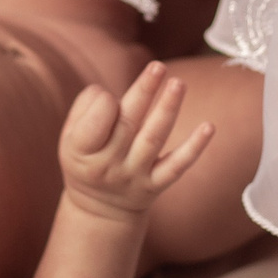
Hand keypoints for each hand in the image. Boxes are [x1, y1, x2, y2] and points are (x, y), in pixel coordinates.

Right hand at [59, 62, 212, 222]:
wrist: (99, 210)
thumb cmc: (86, 159)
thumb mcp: (69, 138)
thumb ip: (84, 108)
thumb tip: (108, 92)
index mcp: (82, 151)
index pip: (96, 122)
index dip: (104, 103)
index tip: (108, 97)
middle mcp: (109, 165)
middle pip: (128, 123)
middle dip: (143, 92)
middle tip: (158, 67)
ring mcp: (135, 176)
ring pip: (153, 139)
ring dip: (167, 110)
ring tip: (178, 84)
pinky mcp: (156, 184)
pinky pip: (177, 166)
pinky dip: (194, 148)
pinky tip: (208, 127)